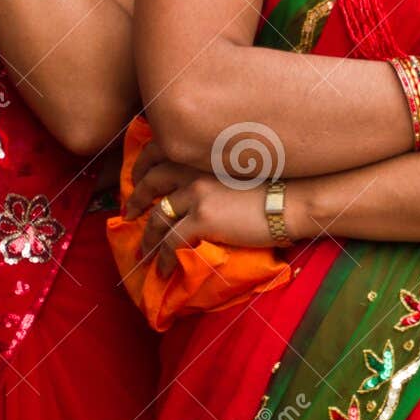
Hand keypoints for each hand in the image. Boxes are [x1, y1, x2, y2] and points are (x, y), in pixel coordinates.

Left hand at [133, 158, 276, 275]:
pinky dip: (164, 258)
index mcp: (201, 154)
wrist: (290, 202)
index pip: (159, 151)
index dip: (142, 166)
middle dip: (136, 200)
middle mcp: (194, 169)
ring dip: (148, 237)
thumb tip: (198, 190)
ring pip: (158, 216)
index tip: (137, 180)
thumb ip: (213, 171)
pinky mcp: (202, 219)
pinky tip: (164, 269)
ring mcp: (196, 193)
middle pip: (151, 182)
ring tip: (145, 251)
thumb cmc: (273, 187)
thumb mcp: (236, 168)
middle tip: (129, 214)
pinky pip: (171, 242)